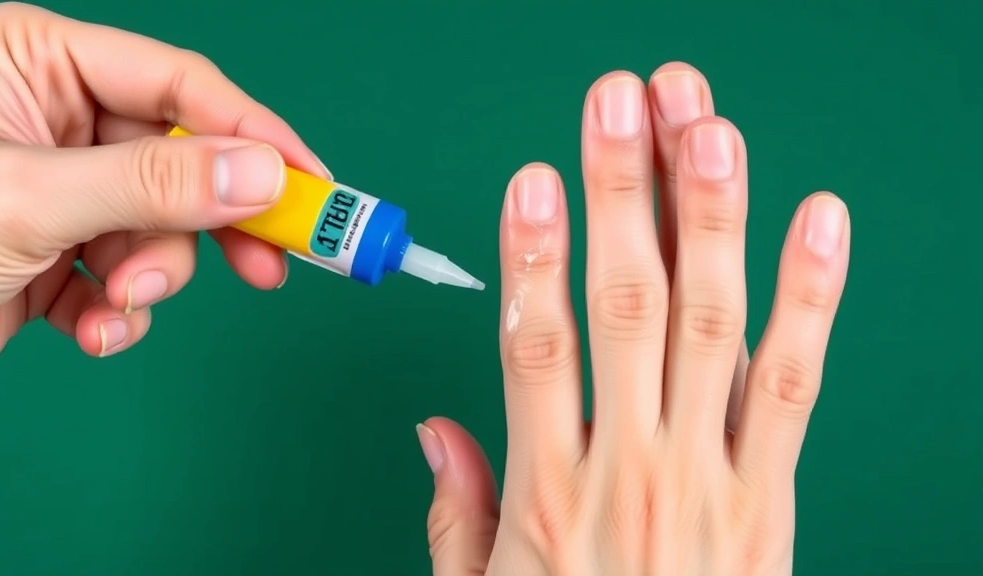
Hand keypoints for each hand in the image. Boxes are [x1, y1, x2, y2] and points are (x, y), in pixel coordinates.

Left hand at [0, 3, 328, 388]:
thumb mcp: (30, 200)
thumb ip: (152, 183)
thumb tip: (261, 173)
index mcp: (40, 63)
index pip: (182, 85)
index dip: (255, 134)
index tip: (311, 185)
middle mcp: (58, 117)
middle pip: (184, 161)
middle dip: (209, 224)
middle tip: (274, 266)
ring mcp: (65, 188)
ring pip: (163, 226)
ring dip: (151, 276)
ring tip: (118, 304)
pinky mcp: (64, 253)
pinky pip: (130, 272)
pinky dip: (120, 311)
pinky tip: (89, 331)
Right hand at [418, 65, 849, 573]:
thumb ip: (457, 511)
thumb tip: (436, 428)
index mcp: (548, 492)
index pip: (536, 347)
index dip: (536, 255)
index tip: (538, 177)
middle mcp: (631, 469)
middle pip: (629, 308)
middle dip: (625, 194)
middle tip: (624, 103)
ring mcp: (710, 479)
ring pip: (714, 327)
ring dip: (713, 219)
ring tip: (711, 131)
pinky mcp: (772, 499)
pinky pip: (794, 387)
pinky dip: (811, 299)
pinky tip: (816, 223)